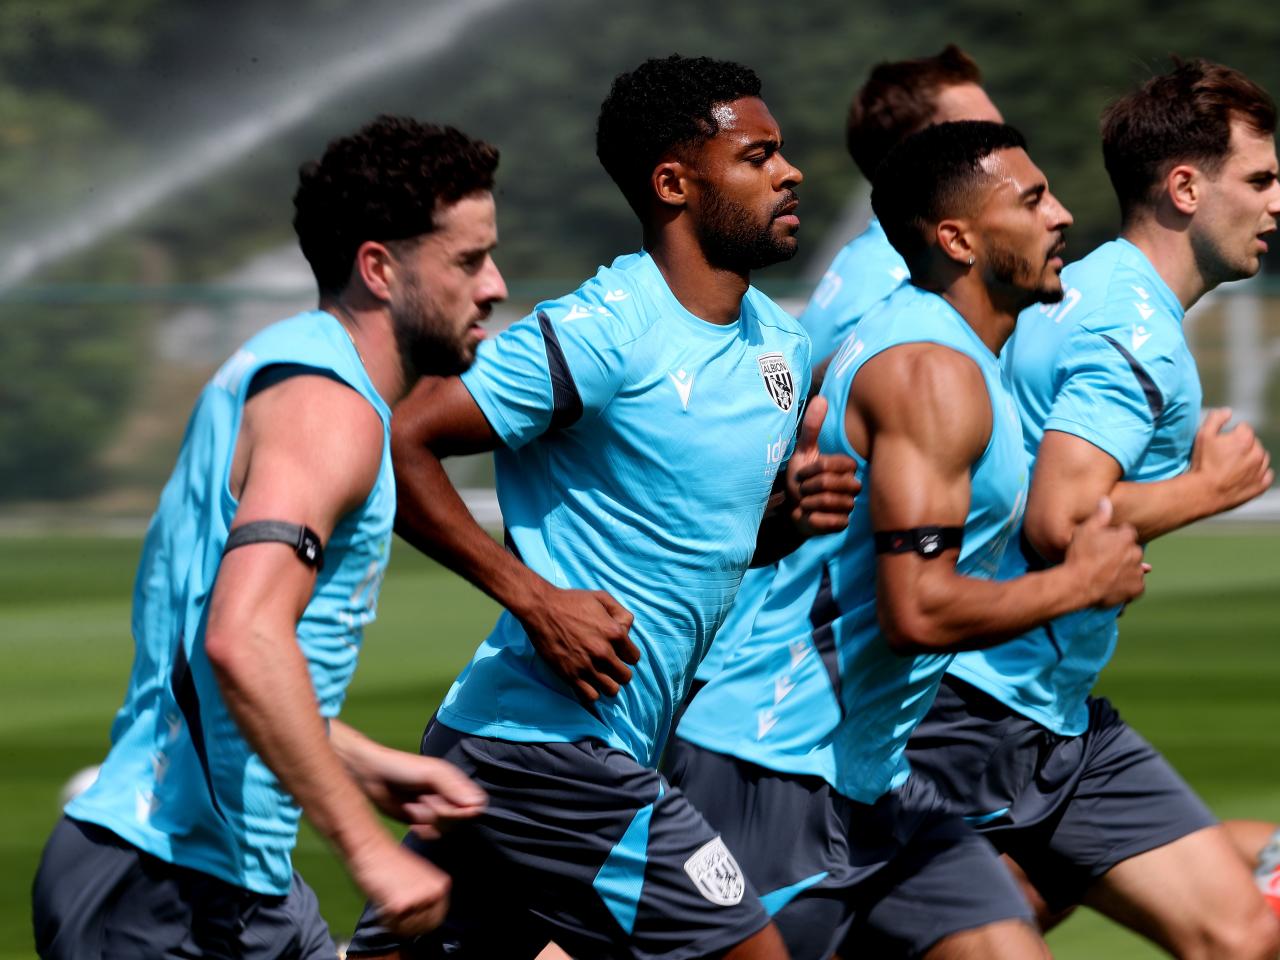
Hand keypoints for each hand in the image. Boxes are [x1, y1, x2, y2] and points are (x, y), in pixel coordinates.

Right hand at [348, 833, 452, 936]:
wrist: (371, 848)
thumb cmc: (390, 863)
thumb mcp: (419, 881)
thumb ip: (426, 898)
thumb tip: (424, 923)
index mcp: (442, 886)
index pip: (436, 921)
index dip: (420, 923)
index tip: (407, 917)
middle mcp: (435, 893)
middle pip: (423, 928)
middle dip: (408, 924)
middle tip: (396, 910)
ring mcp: (419, 900)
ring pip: (408, 931)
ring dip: (396, 922)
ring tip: (388, 900)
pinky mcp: (400, 906)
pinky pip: (392, 926)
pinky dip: (384, 919)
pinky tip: (382, 901)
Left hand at [353, 745, 486, 839]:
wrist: (372, 776)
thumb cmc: (403, 767)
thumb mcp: (431, 773)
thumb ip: (453, 786)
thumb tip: (477, 805)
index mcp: (456, 784)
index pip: (474, 807)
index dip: (461, 812)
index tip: (443, 805)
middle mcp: (449, 798)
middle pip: (461, 821)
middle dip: (440, 815)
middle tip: (422, 801)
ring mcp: (436, 811)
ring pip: (446, 829)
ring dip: (428, 821)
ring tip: (413, 806)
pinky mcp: (422, 822)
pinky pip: (432, 835)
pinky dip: (421, 830)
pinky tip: (410, 818)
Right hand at [518, 586, 638, 702]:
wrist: (541, 608)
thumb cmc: (571, 601)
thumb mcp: (602, 598)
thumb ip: (621, 612)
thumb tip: (628, 629)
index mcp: (614, 632)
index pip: (634, 658)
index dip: (627, 655)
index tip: (618, 653)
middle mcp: (603, 652)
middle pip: (625, 677)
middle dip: (620, 671)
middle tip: (610, 666)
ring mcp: (587, 666)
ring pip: (611, 690)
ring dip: (608, 684)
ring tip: (600, 676)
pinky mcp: (570, 675)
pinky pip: (590, 696)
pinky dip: (592, 692)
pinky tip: (587, 683)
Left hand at [784, 396, 860, 537]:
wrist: (793, 509)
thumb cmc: (801, 479)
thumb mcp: (803, 451)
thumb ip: (812, 427)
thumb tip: (821, 399)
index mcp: (846, 468)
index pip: (835, 465)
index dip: (814, 469)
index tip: (803, 473)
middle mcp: (852, 486)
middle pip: (832, 484)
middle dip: (809, 486)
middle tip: (802, 489)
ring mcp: (849, 506)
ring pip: (832, 502)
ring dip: (809, 502)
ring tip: (804, 501)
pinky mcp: (842, 525)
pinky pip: (830, 521)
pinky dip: (813, 518)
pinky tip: (808, 515)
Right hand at [1064, 497, 1146, 607]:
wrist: (1077, 585)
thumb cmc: (1080, 556)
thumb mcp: (1084, 531)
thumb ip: (1099, 515)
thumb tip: (1106, 500)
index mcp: (1126, 537)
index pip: (1127, 532)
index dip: (1115, 537)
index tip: (1104, 544)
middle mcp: (1136, 553)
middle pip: (1132, 550)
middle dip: (1122, 553)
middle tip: (1102, 559)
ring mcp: (1137, 572)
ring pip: (1134, 567)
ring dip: (1125, 569)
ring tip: (1106, 573)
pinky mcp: (1136, 589)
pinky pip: (1136, 585)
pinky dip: (1127, 585)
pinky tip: (1113, 584)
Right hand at [1190, 408, 1272, 513]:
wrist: (1203, 493)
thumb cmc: (1202, 465)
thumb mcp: (1202, 436)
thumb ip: (1215, 419)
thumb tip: (1226, 411)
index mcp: (1245, 439)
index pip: (1244, 428)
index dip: (1231, 434)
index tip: (1222, 443)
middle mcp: (1257, 453)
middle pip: (1253, 443)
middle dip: (1242, 447)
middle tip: (1225, 456)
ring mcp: (1261, 470)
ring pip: (1261, 458)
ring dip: (1251, 459)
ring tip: (1233, 467)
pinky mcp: (1261, 485)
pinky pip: (1266, 475)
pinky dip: (1258, 474)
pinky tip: (1243, 476)